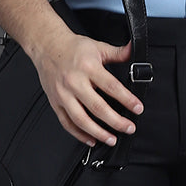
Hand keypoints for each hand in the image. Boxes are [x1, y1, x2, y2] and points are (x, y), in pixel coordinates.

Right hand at [33, 29, 143, 147]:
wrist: (47, 46)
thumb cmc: (72, 48)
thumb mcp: (98, 47)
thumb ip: (117, 53)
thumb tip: (133, 51)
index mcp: (88, 67)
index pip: (112, 86)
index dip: (127, 99)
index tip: (138, 108)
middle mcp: (74, 82)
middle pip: (97, 107)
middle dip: (116, 121)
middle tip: (129, 128)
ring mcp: (63, 94)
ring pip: (81, 119)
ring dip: (98, 132)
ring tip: (112, 139)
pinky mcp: (55, 103)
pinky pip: (67, 123)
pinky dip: (79, 134)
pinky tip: (91, 139)